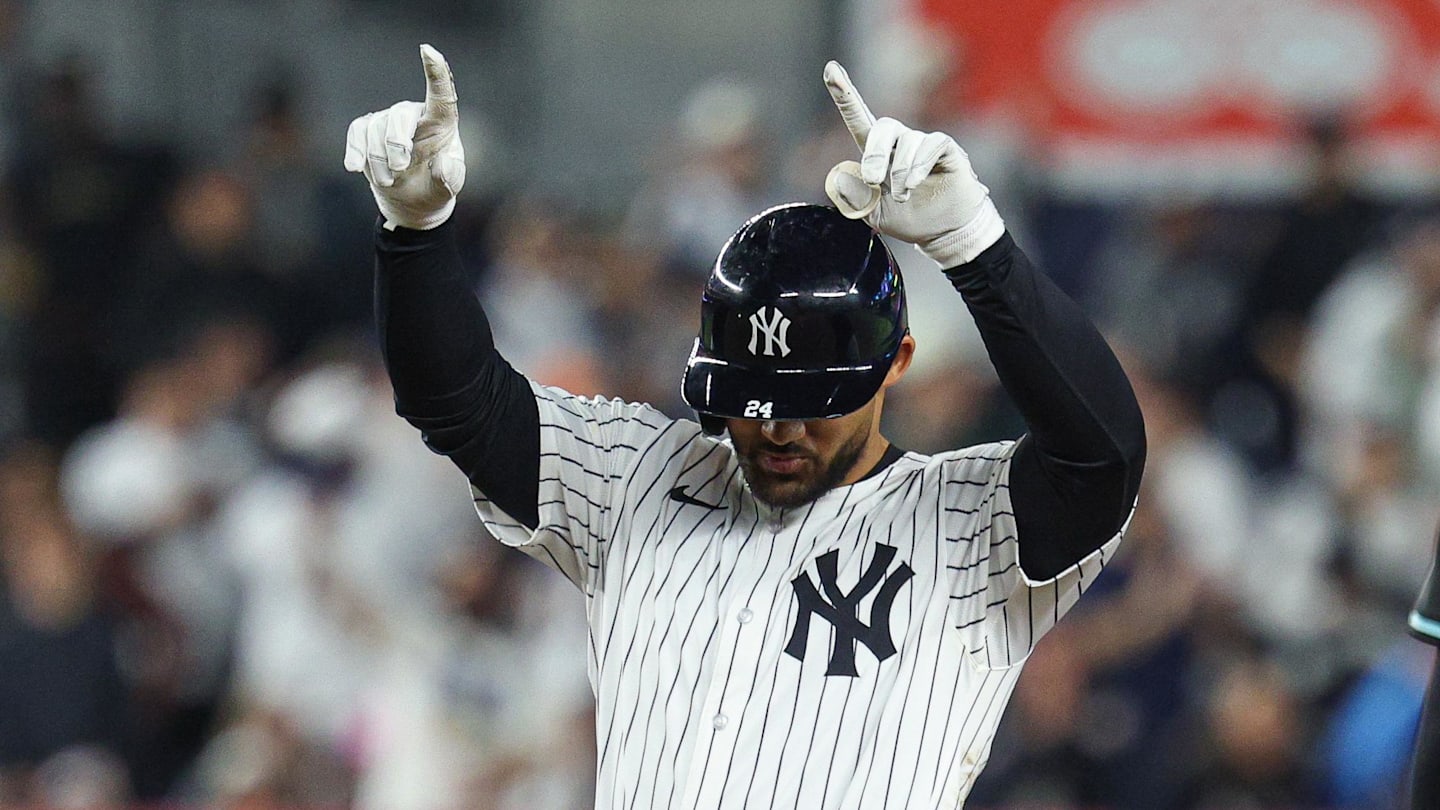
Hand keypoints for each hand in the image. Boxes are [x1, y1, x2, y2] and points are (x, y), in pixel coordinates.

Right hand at [344, 44, 465, 229]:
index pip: (441, 94)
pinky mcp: (368, 131)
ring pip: (376, 130)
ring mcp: (389, 120)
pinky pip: (357, 132)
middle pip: (400, 116)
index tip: (428, 51)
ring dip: (379, 162)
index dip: (436, 72)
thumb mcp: (448, 186)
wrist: (413, 201)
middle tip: (399, 169)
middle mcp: (415, 115)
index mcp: (441, 123)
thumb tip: (442, 163)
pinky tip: (353, 167)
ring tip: (389, 182)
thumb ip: (448, 176)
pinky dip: (355, 151)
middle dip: (396, 144)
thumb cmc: (436, 186)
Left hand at [822, 61, 1003, 266]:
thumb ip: (855, 198)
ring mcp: (923, 144)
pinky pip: (931, 145)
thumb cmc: (909, 217)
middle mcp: (900, 142)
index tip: (830, 69)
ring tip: (903, 195)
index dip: (845, 95)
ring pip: (907, 142)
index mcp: (878, 154)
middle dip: (874, 154)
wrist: (944, 231)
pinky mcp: (946, 149)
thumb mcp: (873, 214)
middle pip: (882, 126)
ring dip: (900, 173)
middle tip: (873, 180)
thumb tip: (839, 175)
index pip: (859, 119)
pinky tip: (914, 184)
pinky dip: (918, 166)